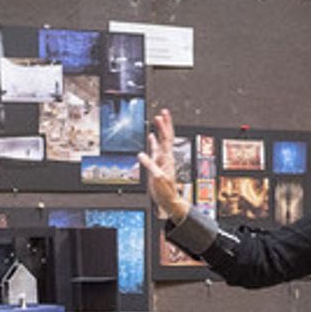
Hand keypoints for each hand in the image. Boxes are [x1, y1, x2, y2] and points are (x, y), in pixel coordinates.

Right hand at [137, 107, 187, 221]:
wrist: (169, 200)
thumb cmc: (166, 191)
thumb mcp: (157, 178)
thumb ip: (150, 165)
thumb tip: (141, 154)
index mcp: (167, 158)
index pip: (166, 138)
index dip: (164, 126)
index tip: (161, 115)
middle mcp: (166, 157)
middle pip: (166, 136)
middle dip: (165, 124)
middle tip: (163, 112)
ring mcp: (162, 160)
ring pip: (162, 141)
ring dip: (160, 130)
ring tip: (158, 119)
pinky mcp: (158, 164)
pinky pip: (156, 150)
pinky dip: (154, 142)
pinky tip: (152, 136)